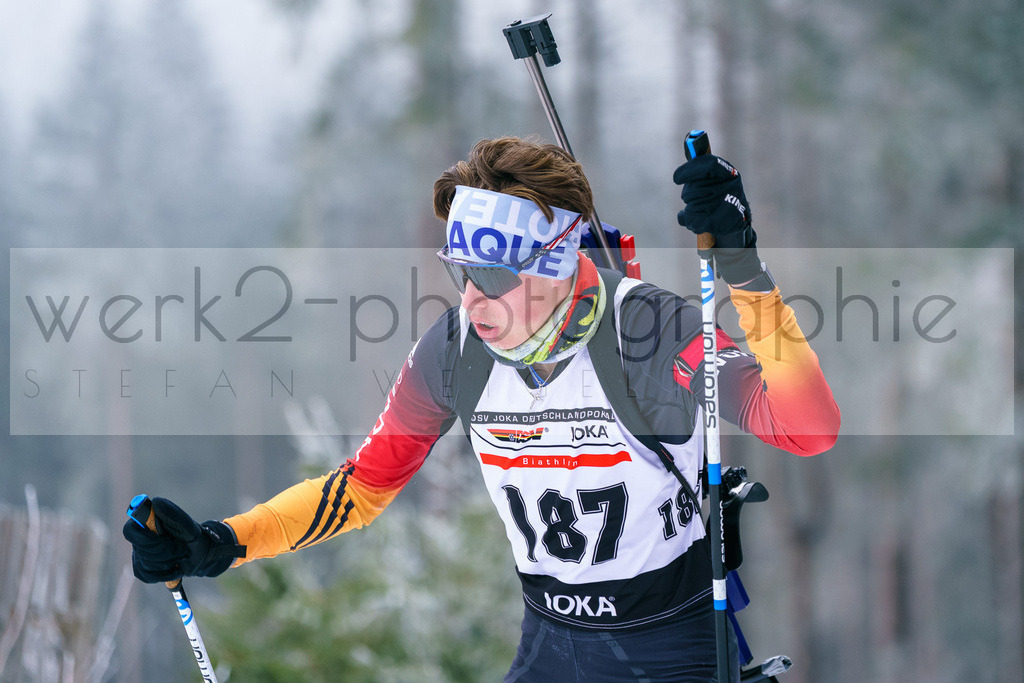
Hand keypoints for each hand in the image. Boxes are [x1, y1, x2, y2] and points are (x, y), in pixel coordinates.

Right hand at [122, 497, 244, 582]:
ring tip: (182, 555)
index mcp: (144, 523)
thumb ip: (172, 513)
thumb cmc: (192, 535)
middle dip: (166, 551)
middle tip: (182, 548)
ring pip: (147, 564)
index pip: (130, 531)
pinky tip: (176, 568)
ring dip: (169, 561)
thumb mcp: (186, 524)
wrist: (200, 554)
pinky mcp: (143, 570)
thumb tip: (155, 501)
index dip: (147, 537)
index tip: (165, 537)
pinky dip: (166, 573)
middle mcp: (138, 539)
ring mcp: (138, 555)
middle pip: (141, 550)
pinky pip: (149, 576)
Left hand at [673, 154, 761, 284]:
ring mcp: (725, 206)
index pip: (708, 164)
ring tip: (702, 211)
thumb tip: (691, 139)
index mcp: (728, 173)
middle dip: (690, 195)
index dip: (689, 170)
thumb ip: (702, 164)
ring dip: (691, 209)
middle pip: (693, 188)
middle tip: (697, 198)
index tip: (676, 179)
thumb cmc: (720, 201)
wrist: (735, 230)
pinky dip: (690, 221)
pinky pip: (692, 220)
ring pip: (691, 205)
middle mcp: (730, 187)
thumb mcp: (715, 180)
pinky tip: (699, 221)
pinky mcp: (718, 223)